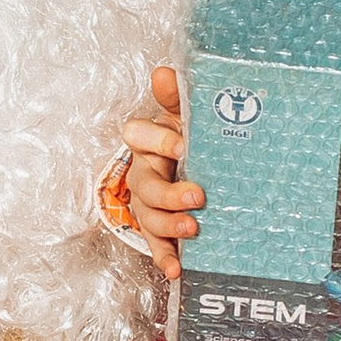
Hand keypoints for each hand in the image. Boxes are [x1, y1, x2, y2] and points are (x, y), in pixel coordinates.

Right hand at [124, 63, 203, 279]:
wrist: (203, 171)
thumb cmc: (191, 140)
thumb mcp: (186, 117)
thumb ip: (177, 98)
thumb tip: (164, 71)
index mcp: (149, 141)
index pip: (136, 135)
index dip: (157, 142)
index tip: (184, 146)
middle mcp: (144, 172)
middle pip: (143, 184)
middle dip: (168, 193)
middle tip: (198, 196)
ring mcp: (149, 203)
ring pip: (146, 216)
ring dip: (168, 225)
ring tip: (193, 229)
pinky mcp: (160, 230)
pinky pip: (156, 245)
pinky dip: (165, 257)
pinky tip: (177, 268)